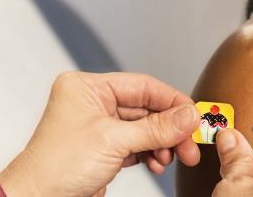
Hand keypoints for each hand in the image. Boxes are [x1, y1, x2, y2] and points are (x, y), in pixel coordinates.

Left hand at [0, 72, 200, 195]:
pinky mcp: (102, 149)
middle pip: (146, 108)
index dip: (172, 102)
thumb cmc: (57, 166)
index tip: (195, 117)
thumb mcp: (113, 141)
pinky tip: (157, 164)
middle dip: (170, 129)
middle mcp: (92, 102)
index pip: (142, 86)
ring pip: (144, 128)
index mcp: (87, 87)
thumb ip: (155, 128)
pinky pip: (136, 145)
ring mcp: (98, 126)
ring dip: (162, 144)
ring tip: (171, 159)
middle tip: (190, 145)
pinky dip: (150, 154)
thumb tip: (189, 116)